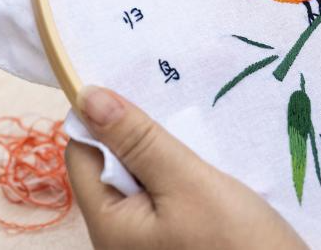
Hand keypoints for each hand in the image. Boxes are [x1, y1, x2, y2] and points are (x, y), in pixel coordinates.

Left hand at [66, 86, 307, 249]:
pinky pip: (166, 197)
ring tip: (198, 129)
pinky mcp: (177, 241)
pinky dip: (182, 174)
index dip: (103, 118)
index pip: (82, 155)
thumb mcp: (189, 182)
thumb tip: (88, 97)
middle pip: (112, 166)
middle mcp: (120, 238)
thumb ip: (139, 141)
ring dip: (166, 153)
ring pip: (142, 180)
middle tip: (176, 101)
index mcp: (109, 226)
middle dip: (141, 134)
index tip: (138, 86)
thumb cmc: (237, 243)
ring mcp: (148, 243)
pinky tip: (210, 160)